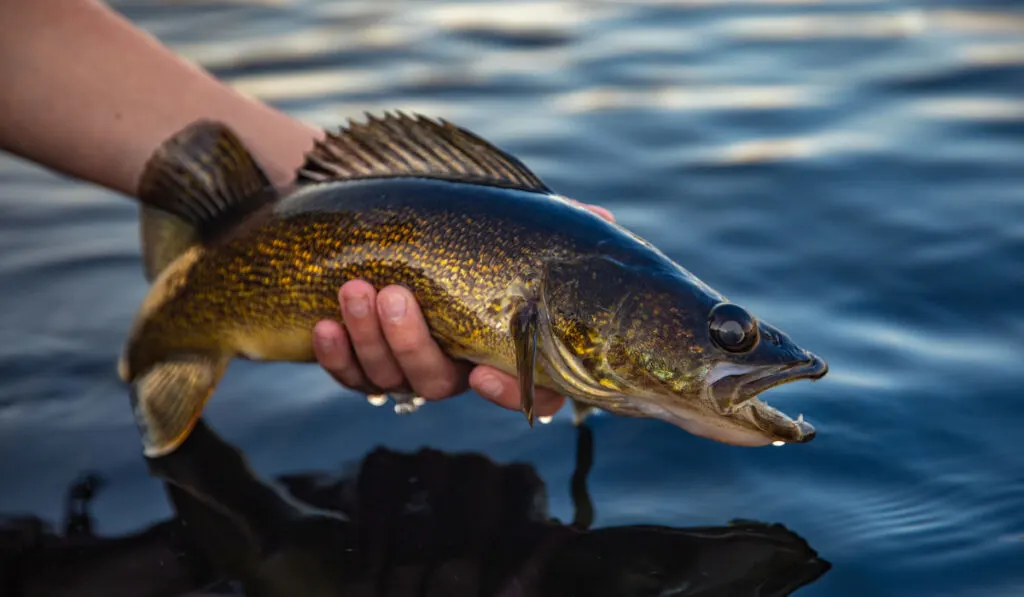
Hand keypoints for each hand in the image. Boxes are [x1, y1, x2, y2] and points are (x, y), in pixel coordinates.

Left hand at [312, 202, 615, 417]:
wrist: (382, 226)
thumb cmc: (460, 227)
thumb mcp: (507, 223)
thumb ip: (551, 227)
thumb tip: (604, 223)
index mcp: (499, 346)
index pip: (524, 391)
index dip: (507, 392)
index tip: (481, 370)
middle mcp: (455, 366)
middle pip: (437, 381)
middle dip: (411, 342)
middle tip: (395, 294)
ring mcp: (405, 367)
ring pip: (389, 378)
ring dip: (369, 338)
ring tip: (354, 289)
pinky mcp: (362, 363)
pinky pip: (349, 377)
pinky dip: (335, 356)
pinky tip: (324, 324)